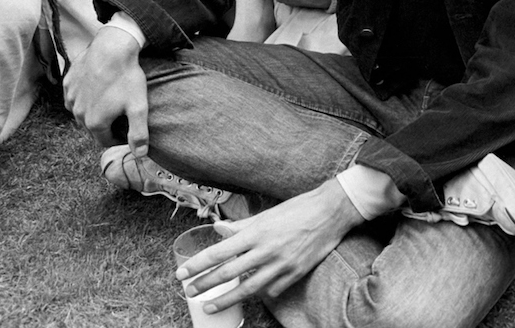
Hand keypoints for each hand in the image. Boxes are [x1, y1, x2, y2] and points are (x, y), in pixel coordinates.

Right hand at [63, 25, 148, 153]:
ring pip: (83, 112)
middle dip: (107, 125)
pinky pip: (76, 96)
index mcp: (94, 123)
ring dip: (95, 110)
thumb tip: (140, 155)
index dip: (119, 138)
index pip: (105, 141)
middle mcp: (77, 113)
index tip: (128, 131)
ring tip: (111, 99)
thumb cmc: (127, 78)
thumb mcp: (138, 107)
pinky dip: (86, 96)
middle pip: (93, 127)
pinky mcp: (68, 83)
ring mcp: (70, 97)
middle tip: (122, 113)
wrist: (112, 49)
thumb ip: (138, 133)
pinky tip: (99, 87)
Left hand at [176, 179, 363, 312]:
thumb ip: (241, 225)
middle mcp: (266, 250)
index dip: (197, 265)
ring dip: (225, 300)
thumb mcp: (267, 213)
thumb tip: (218, 230)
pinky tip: (251, 296)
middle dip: (204, 285)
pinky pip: (272, 290)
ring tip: (210, 306)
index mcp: (257, 232)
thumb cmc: (299, 209)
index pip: (219, 252)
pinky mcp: (295, 273)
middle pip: (228, 273)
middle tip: (189, 291)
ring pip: (247, 289)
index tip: (182, 273)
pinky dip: (260, 294)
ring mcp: (281, 264)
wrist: (332, 212)